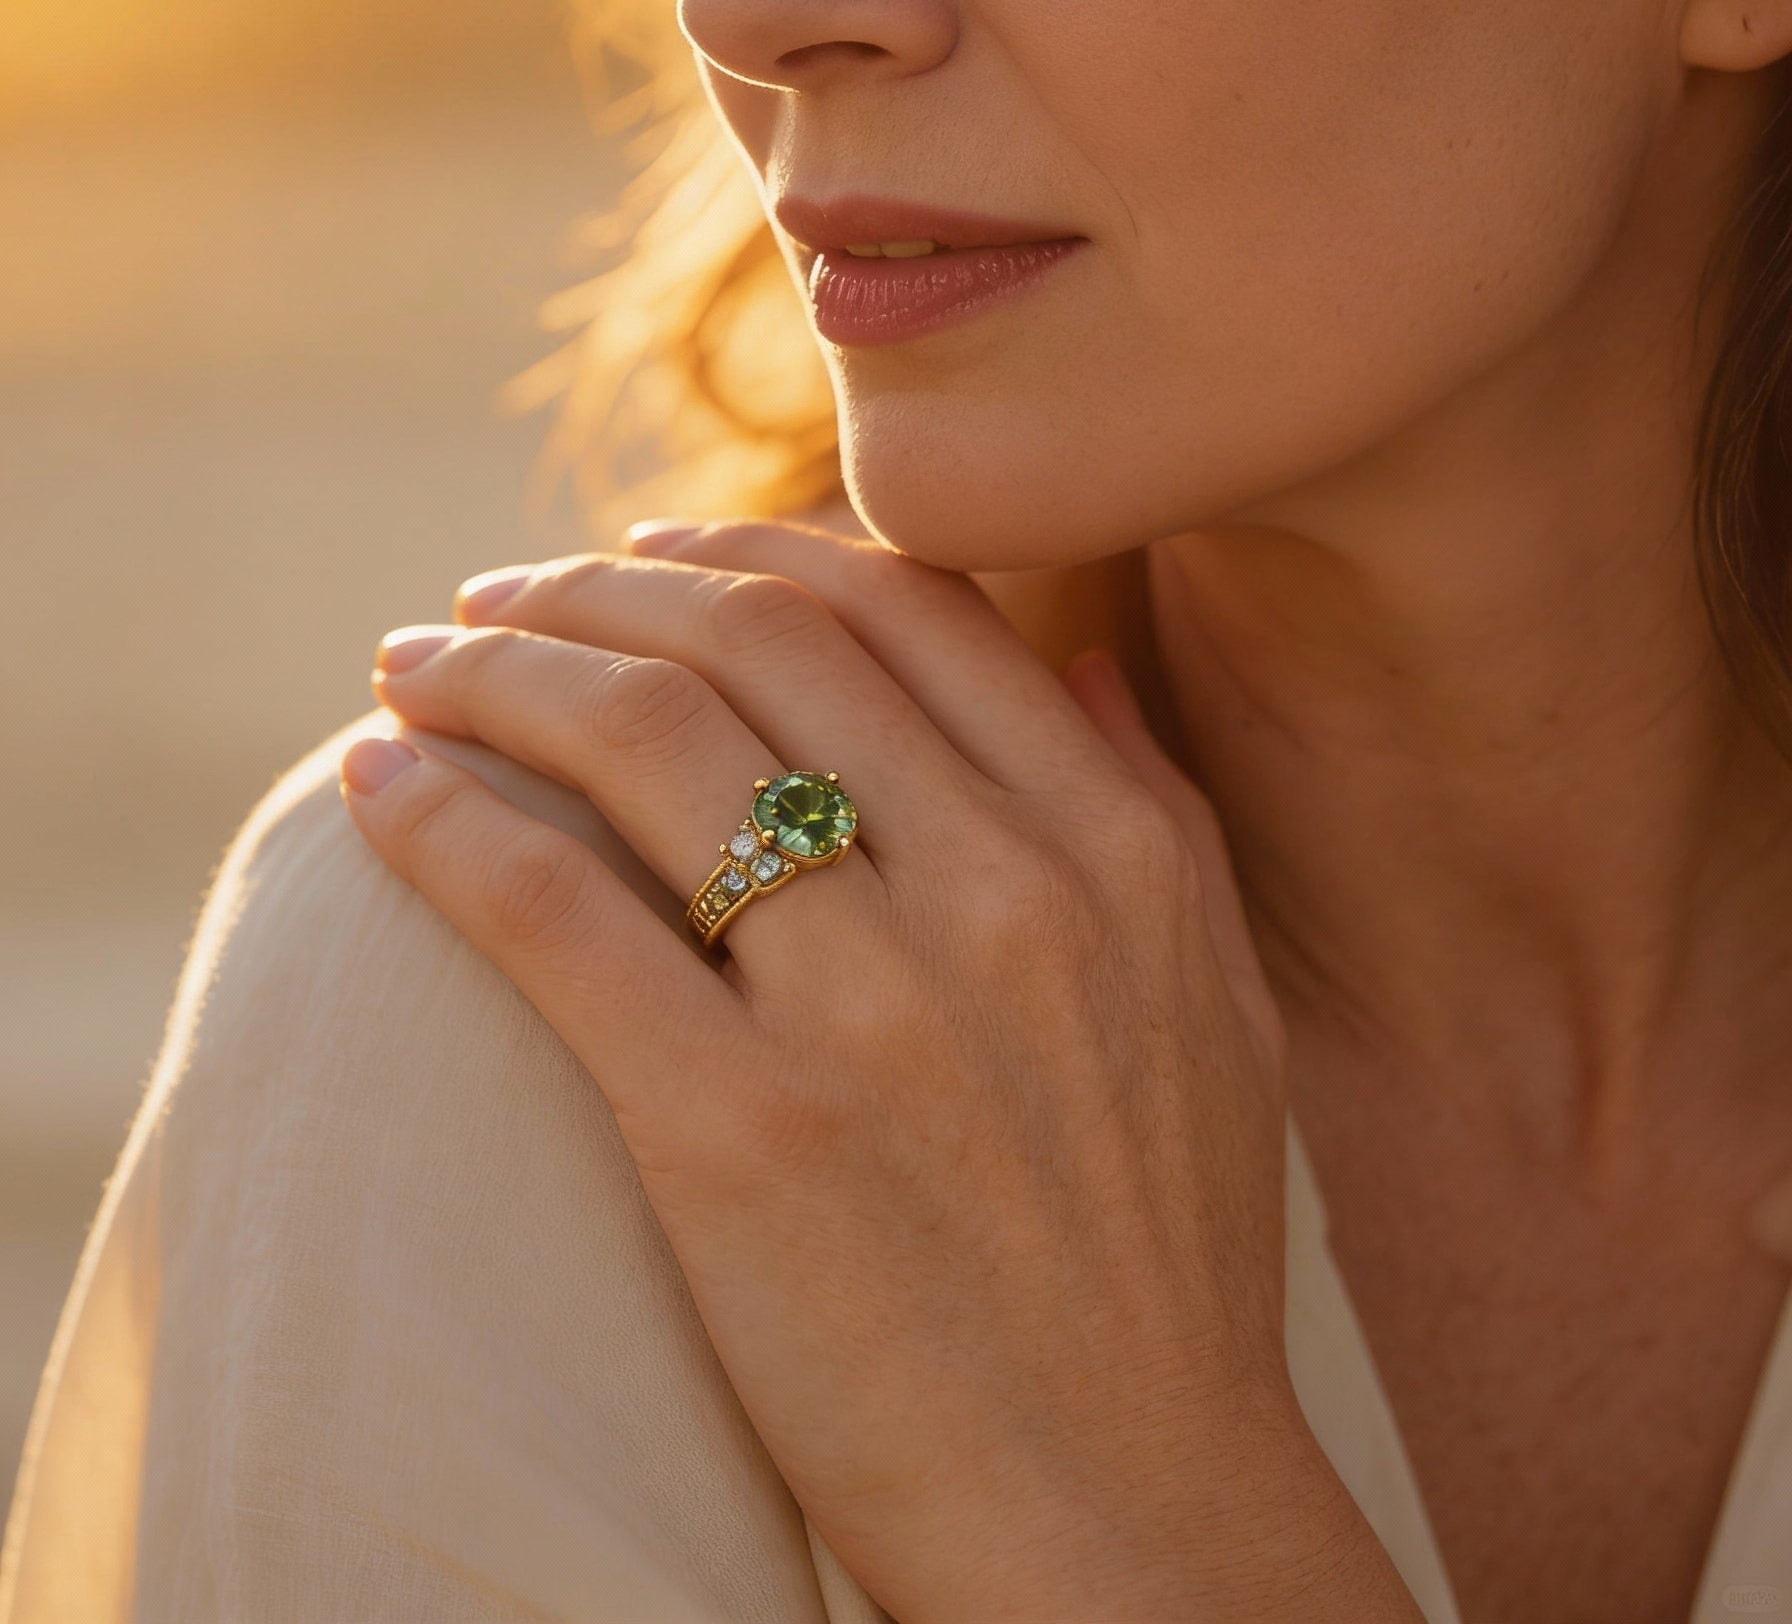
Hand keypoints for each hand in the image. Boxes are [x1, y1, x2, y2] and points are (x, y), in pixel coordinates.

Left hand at [342, 522, 1418, 1623]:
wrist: (1129, 1521)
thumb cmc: (1166, 1267)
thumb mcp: (1220, 1007)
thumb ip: (1152, 807)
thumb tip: (1072, 658)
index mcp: (1114, 848)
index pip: (900, 608)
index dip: (746, 549)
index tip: (645, 553)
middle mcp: (1003, 894)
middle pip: (755, 640)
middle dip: (596, 582)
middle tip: (498, 592)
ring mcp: (871, 1010)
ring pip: (643, 735)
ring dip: (497, 668)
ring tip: (417, 664)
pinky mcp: (740, 1136)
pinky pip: (556, 913)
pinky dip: (445, 821)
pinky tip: (377, 783)